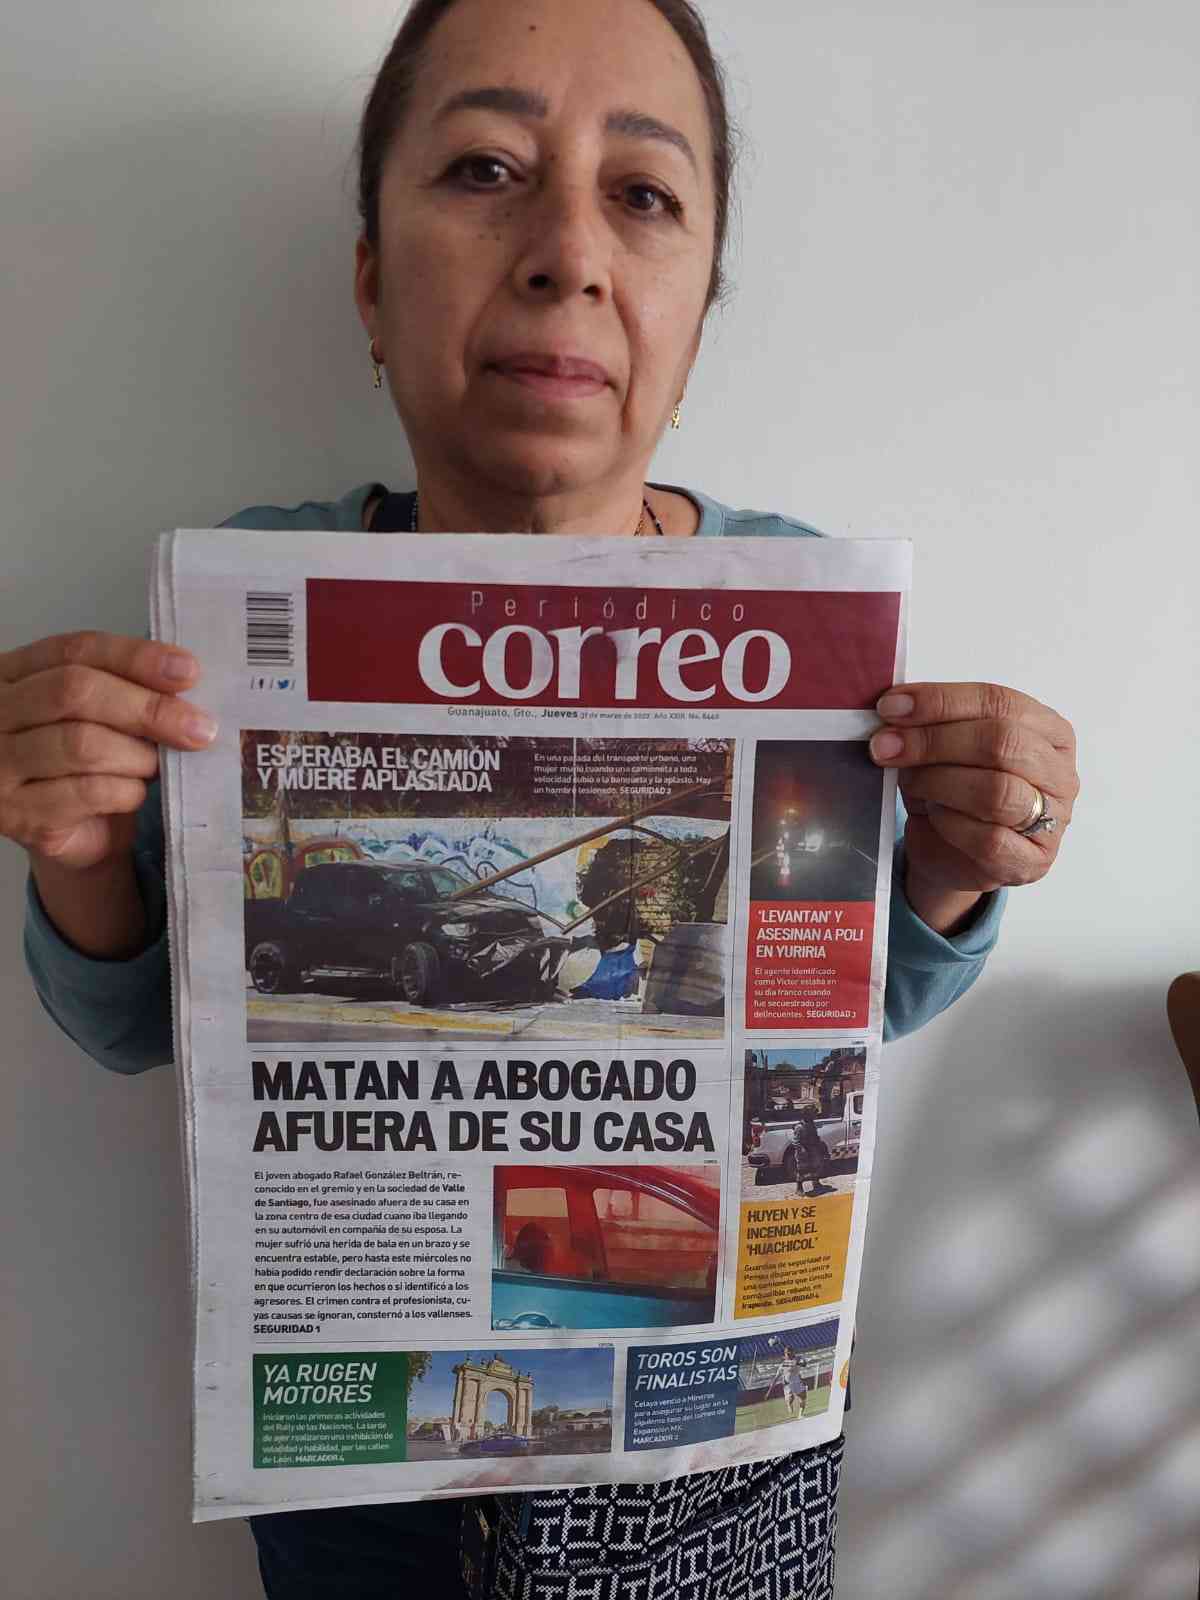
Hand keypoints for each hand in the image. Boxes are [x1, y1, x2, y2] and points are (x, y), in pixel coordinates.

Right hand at [0, 631, 216, 871]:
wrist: (72, 833)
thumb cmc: (87, 762)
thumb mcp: (102, 714)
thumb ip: (128, 688)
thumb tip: (183, 676)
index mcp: (13, 673)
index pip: (75, 650)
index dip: (135, 657)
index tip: (188, 671)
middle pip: (75, 692)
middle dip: (146, 708)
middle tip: (197, 727)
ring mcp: (0, 765)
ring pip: (82, 744)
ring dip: (138, 756)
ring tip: (158, 766)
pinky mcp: (18, 813)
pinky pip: (88, 792)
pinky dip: (127, 791)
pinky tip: (136, 792)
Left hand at [869, 682, 1078, 929]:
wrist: (950, 854)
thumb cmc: (952, 792)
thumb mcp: (942, 749)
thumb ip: (929, 724)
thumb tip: (893, 711)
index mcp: (1047, 729)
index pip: (998, 701)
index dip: (941, 701)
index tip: (889, 708)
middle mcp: (1059, 771)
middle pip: (1001, 742)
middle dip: (933, 741)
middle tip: (885, 746)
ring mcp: (1054, 818)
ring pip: (996, 790)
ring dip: (938, 782)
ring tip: (910, 782)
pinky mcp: (1032, 860)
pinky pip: (989, 838)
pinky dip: (950, 823)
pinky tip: (933, 815)